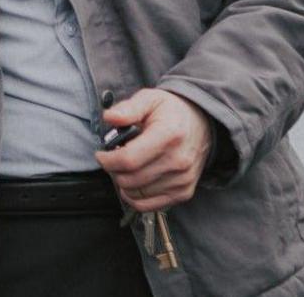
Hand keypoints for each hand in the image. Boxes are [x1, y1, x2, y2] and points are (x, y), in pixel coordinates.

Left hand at [95, 88, 213, 212]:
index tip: (101, 154)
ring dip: (122, 183)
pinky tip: (132, 183)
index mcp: (168, 135)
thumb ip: (128, 108)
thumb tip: (109, 117)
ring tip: (124, 168)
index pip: (129, 159)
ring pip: (136, 194)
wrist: (202, 124)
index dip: (107, 160)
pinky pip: (149, 205)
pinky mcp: (183, 192)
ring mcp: (182, 179)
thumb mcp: (150, 99)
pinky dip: (134, 197)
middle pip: (130, 179)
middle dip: (112, 170)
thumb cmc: (171, 112)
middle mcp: (178, 161)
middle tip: (112, 159)